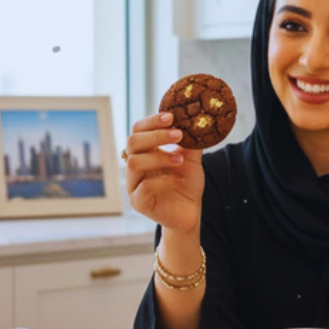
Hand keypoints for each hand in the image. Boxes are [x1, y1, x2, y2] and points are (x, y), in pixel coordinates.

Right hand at [124, 113, 204, 234]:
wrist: (190, 212)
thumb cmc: (187, 184)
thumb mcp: (191, 160)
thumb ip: (190, 142)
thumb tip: (196, 120)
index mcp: (145, 152)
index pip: (138, 130)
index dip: (152, 121)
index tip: (171, 116)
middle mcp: (135, 166)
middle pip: (132, 142)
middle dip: (156, 135)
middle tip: (178, 134)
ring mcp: (134, 184)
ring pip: (134, 162)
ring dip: (160, 157)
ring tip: (180, 160)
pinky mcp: (138, 202)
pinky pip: (145, 186)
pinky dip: (165, 180)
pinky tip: (180, 180)